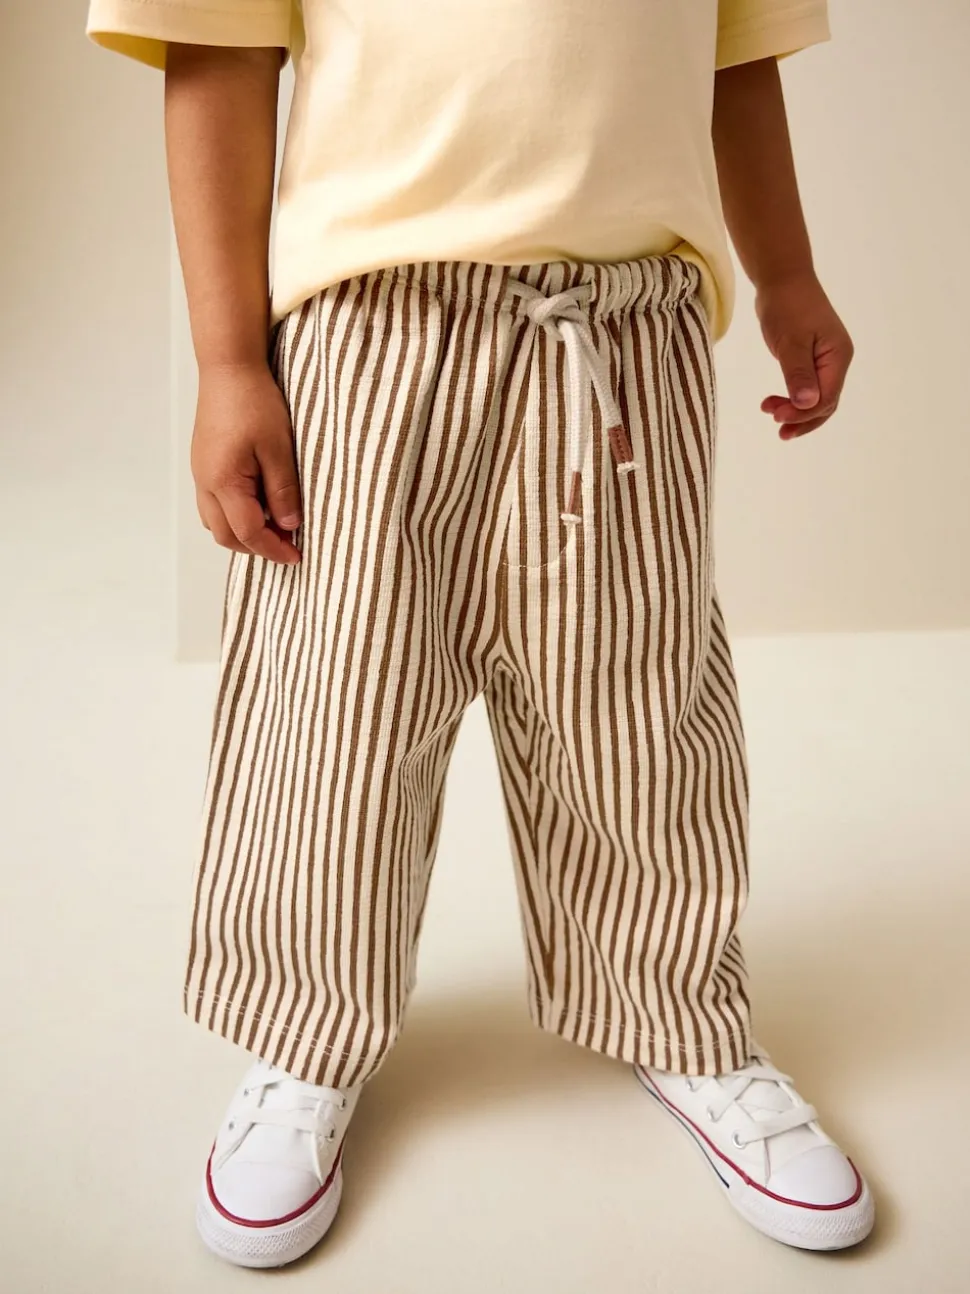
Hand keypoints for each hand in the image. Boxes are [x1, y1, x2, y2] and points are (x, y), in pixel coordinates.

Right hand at [191, 362, 301, 564]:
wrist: (228, 368)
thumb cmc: (253, 402)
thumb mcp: (279, 448)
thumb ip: (283, 491)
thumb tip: (289, 526)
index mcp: (223, 481)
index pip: (247, 532)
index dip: (273, 549)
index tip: (297, 555)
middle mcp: (205, 483)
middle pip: (225, 535)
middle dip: (256, 547)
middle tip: (288, 545)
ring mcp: (201, 473)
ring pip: (216, 522)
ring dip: (244, 533)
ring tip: (275, 526)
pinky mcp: (204, 464)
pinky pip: (214, 503)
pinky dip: (235, 514)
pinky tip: (259, 503)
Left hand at [756, 273, 853, 440]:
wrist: (782, 279)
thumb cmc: (786, 306)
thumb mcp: (790, 341)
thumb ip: (798, 373)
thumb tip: (807, 403)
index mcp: (838, 356)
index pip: (826, 398)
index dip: (803, 413)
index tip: (776, 416)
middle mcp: (837, 361)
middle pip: (825, 403)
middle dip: (801, 418)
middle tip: (775, 425)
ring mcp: (826, 360)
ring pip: (817, 398)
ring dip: (796, 412)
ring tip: (770, 414)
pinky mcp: (812, 359)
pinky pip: (808, 387)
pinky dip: (793, 399)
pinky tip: (776, 403)